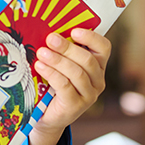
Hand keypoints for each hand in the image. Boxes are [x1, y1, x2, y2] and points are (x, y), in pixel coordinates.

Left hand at [27, 28, 110, 144]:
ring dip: (58, 60)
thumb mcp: (60, 65)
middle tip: (50, 38)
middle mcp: (98, 81)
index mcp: (98, 66)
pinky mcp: (76, 106)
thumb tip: (49, 30)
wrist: (47, 115)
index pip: (104, 48)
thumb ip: (61, 50)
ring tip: (42, 52)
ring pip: (77, 73)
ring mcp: (89, 95)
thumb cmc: (53, 84)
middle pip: (88, 60)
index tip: (74, 31)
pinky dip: (52, 74)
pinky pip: (66, 86)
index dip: (91, 38)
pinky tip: (40, 66)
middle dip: (68, 48)